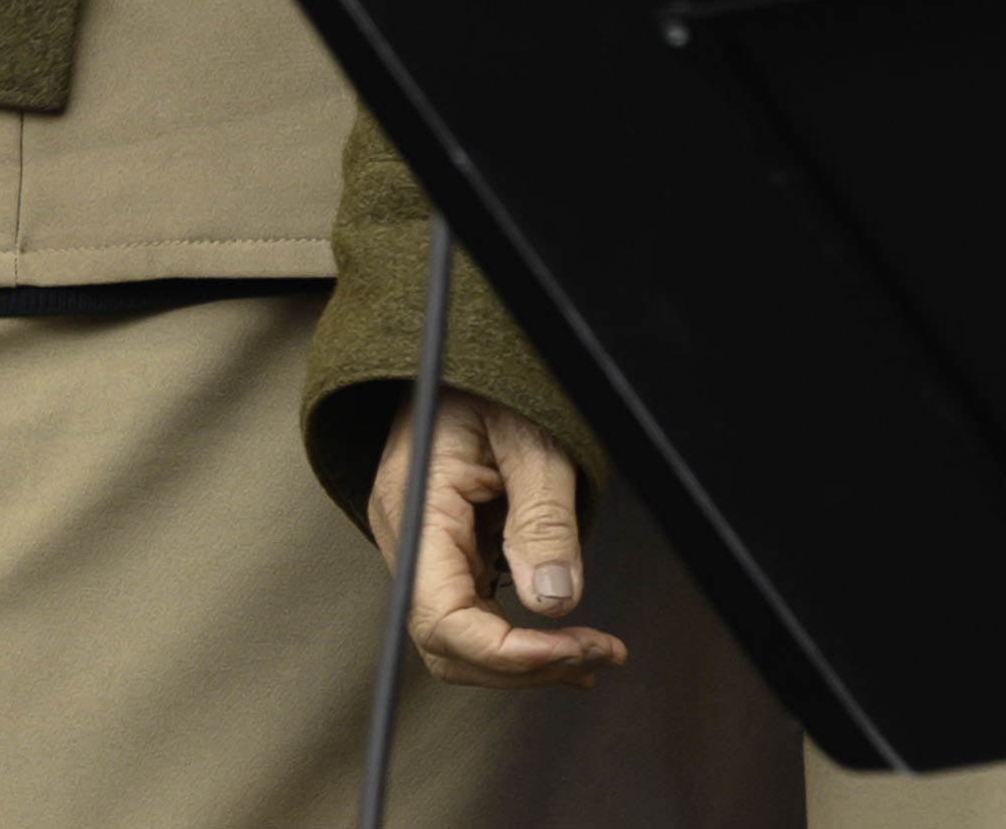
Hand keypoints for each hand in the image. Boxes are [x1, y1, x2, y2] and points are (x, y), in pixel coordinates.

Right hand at [367, 393, 624, 691]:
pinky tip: (562, 638)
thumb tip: (554, 604)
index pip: (444, 621)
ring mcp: (425, 543)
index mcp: (415, 507)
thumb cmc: (491, 372)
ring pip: (463, 637)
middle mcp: (408, 536)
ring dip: (527, 659)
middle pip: (451, 645)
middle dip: (526, 666)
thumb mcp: (533, 433)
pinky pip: (474, 608)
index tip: (573, 649)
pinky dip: (520, 634)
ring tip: (592, 655)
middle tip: (597, 653)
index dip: (510, 654)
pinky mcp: (448, 544)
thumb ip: (543, 515)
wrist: (461, 338)